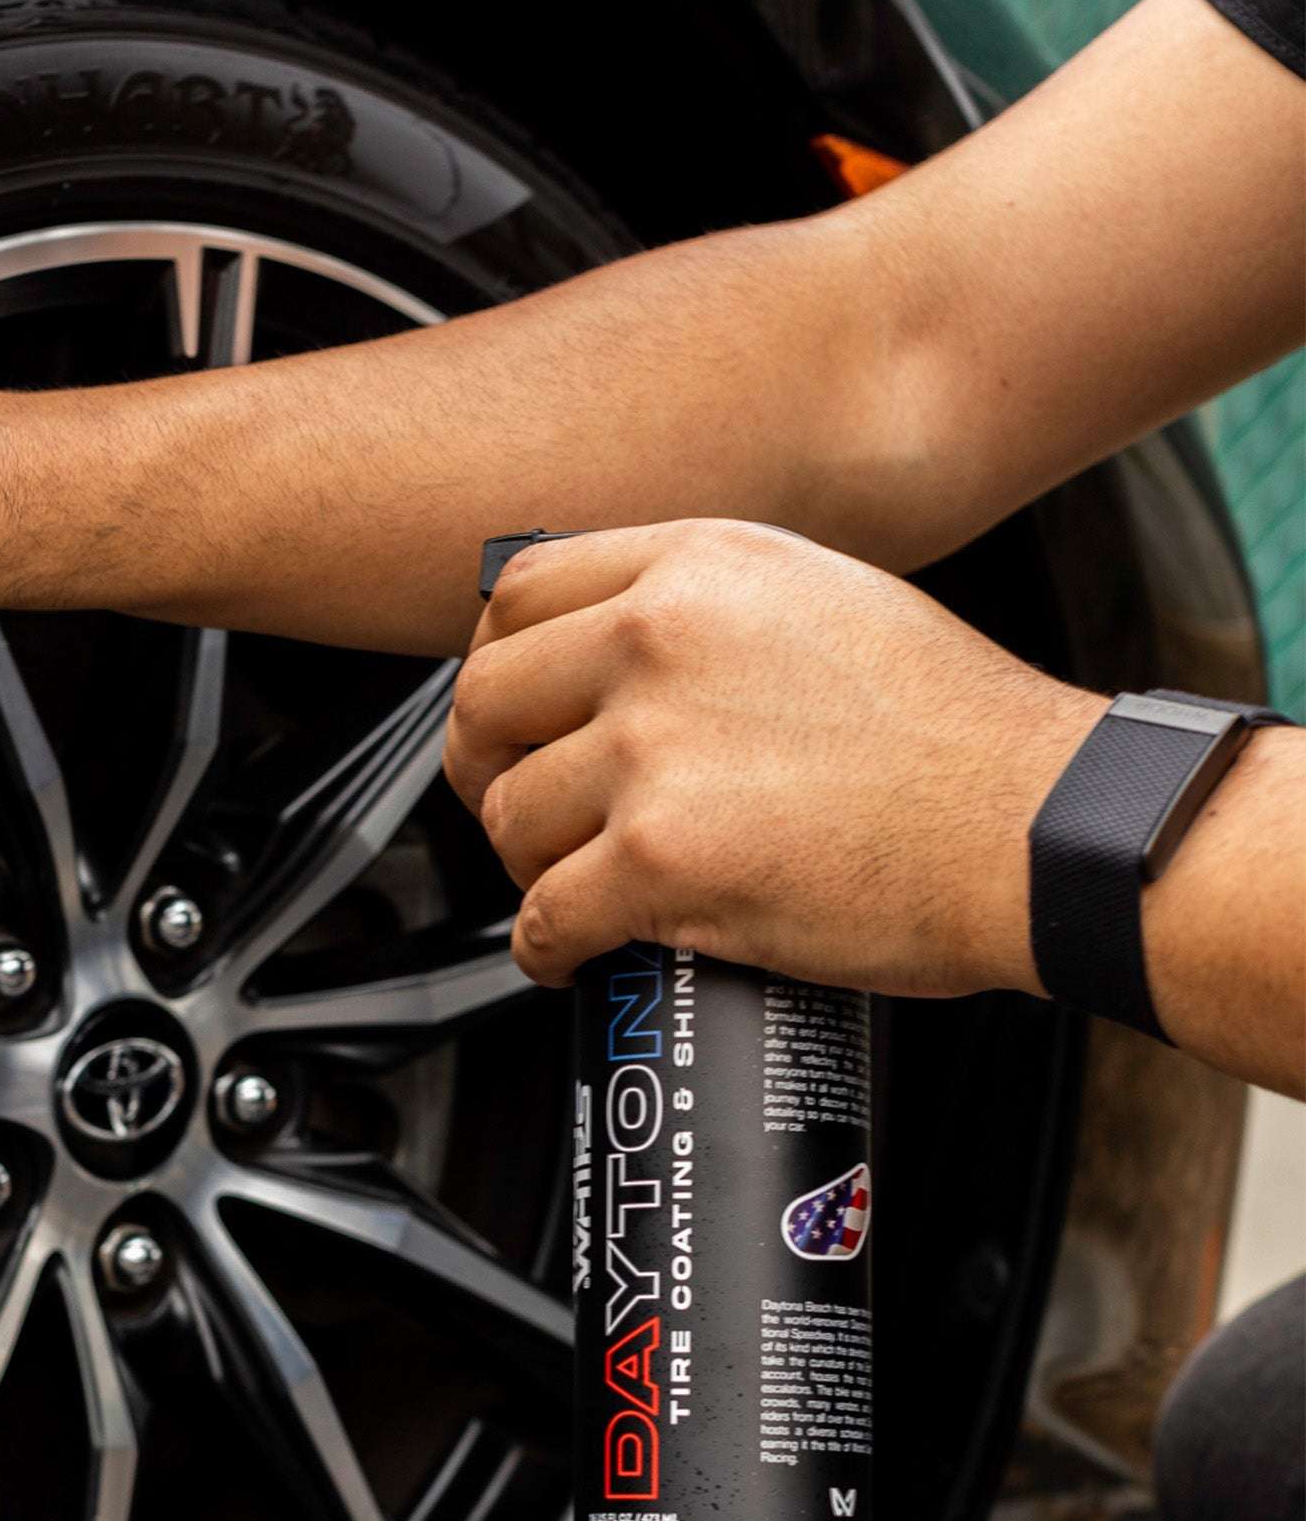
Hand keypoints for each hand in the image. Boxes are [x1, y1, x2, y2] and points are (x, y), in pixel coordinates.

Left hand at [444, 522, 1104, 996]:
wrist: (1037, 828)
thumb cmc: (952, 733)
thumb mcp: (818, 601)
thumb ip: (701, 606)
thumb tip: (601, 651)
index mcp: (694, 567)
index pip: (515, 599)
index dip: (493, 669)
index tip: (507, 718)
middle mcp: (658, 639)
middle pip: (484, 706)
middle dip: (486, 773)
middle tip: (517, 811)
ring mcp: (653, 747)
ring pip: (509, 818)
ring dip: (527, 868)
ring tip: (572, 885)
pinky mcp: (659, 858)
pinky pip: (543, 916)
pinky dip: (544, 949)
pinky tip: (568, 953)